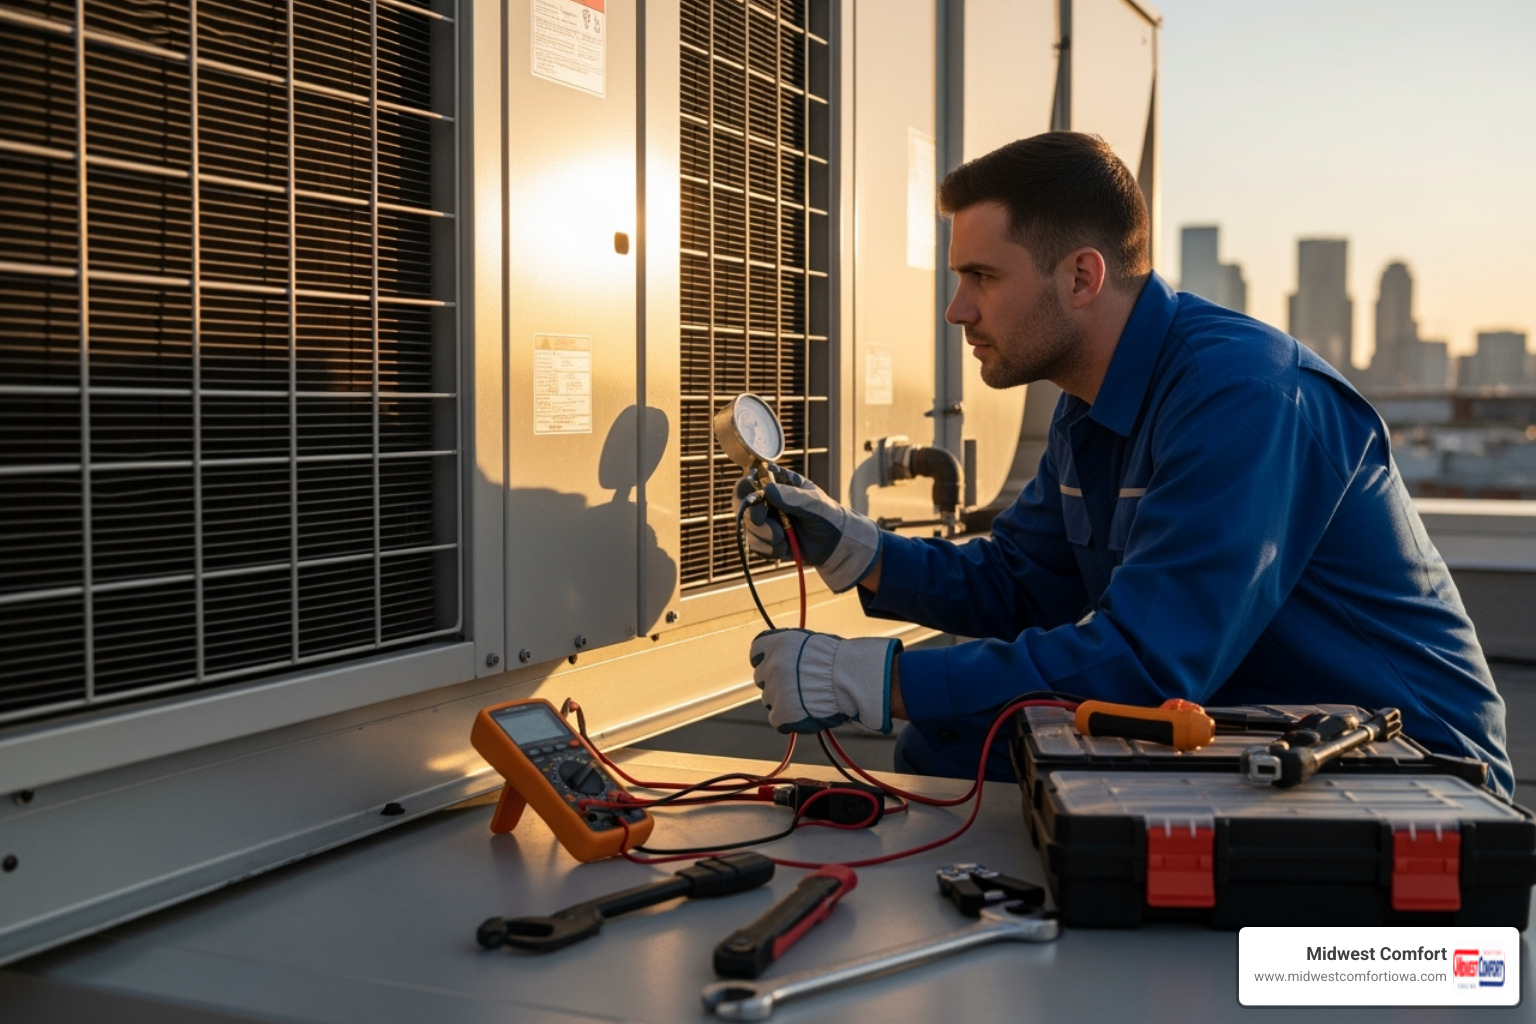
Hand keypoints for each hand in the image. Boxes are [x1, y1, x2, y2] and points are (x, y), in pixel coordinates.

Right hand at [733, 468, 881, 592]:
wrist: (834, 545)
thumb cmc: (827, 516)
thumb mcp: (815, 504)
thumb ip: (793, 497)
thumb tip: (768, 490)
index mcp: (778, 482)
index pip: (751, 477)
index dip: (747, 487)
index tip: (759, 500)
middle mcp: (766, 499)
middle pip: (741, 502)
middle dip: (755, 518)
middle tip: (774, 529)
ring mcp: (764, 519)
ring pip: (748, 527)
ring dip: (767, 537)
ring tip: (787, 538)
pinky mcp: (763, 539)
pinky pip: (755, 545)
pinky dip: (770, 549)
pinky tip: (786, 547)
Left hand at [749, 628, 899, 733]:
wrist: (852, 679)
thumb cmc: (839, 660)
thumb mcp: (810, 642)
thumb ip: (790, 651)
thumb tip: (781, 660)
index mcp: (777, 644)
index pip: (756, 652)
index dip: (764, 660)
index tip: (773, 665)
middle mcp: (771, 666)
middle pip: (761, 678)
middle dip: (776, 682)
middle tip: (798, 686)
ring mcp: (775, 691)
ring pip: (769, 700)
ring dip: (783, 701)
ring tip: (808, 699)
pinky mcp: (782, 714)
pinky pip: (777, 720)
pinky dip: (789, 720)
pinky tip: (805, 713)